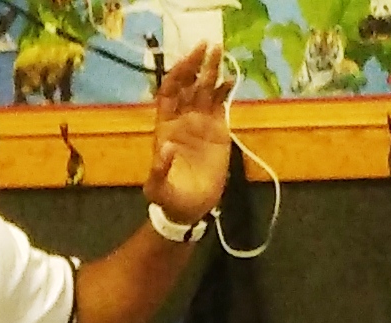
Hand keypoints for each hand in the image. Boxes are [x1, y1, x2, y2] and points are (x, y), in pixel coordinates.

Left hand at [144, 45, 234, 225]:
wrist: (189, 209)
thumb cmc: (170, 197)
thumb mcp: (158, 188)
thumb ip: (159, 170)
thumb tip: (165, 149)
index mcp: (166, 126)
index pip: (169, 92)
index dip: (178, 74)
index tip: (188, 60)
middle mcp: (183, 119)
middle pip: (189, 85)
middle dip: (196, 64)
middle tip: (208, 46)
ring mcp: (201, 124)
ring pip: (205, 91)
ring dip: (211, 71)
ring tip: (220, 52)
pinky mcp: (218, 131)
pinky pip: (221, 105)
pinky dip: (225, 91)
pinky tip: (231, 79)